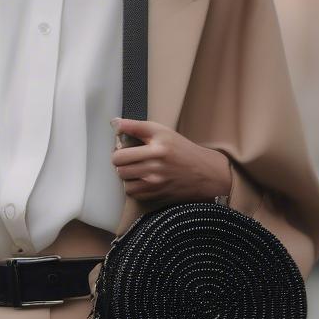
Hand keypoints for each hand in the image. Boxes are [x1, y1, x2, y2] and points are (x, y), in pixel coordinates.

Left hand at [109, 117, 231, 202]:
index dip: (118, 152)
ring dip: (128, 177)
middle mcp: (156, 168)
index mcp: (157, 149)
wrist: (204, 172)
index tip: (124, 150)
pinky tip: (144, 180)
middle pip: (120, 170)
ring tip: (137, 171)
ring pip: (125, 184)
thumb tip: (114, 122)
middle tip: (130, 160)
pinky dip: (135, 188)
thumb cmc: (182, 150)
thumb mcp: (162, 131)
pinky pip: (134, 194)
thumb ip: (136, 127)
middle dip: (122, 165)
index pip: (120, 155)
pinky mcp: (157, 196)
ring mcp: (156, 184)